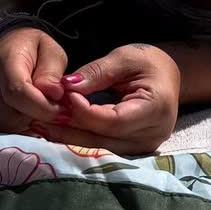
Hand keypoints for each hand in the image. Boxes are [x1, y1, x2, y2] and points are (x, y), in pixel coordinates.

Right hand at [0, 27, 66, 131]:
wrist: (8, 48)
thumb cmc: (34, 52)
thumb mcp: (51, 53)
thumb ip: (52, 73)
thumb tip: (53, 94)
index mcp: (4, 61)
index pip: (17, 93)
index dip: (41, 107)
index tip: (57, 109)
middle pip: (8, 118)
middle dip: (32, 120)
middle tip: (44, 111)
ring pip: (0, 130)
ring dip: (21, 128)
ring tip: (31, 113)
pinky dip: (8, 133)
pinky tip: (18, 120)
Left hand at [41, 43, 180, 155]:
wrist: (167, 76)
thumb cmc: (148, 62)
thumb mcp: (124, 58)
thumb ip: (97, 72)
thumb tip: (67, 86)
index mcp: (156, 108)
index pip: (114, 120)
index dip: (86, 112)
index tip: (65, 96)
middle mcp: (153, 134)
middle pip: (105, 139)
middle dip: (72, 129)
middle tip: (43, 117)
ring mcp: (145, 147)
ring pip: (101, 149)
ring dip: (72, 138)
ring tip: (45, 126)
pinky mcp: (135, 151)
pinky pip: (104, 149)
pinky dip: (81, 140)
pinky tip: (61, 132)